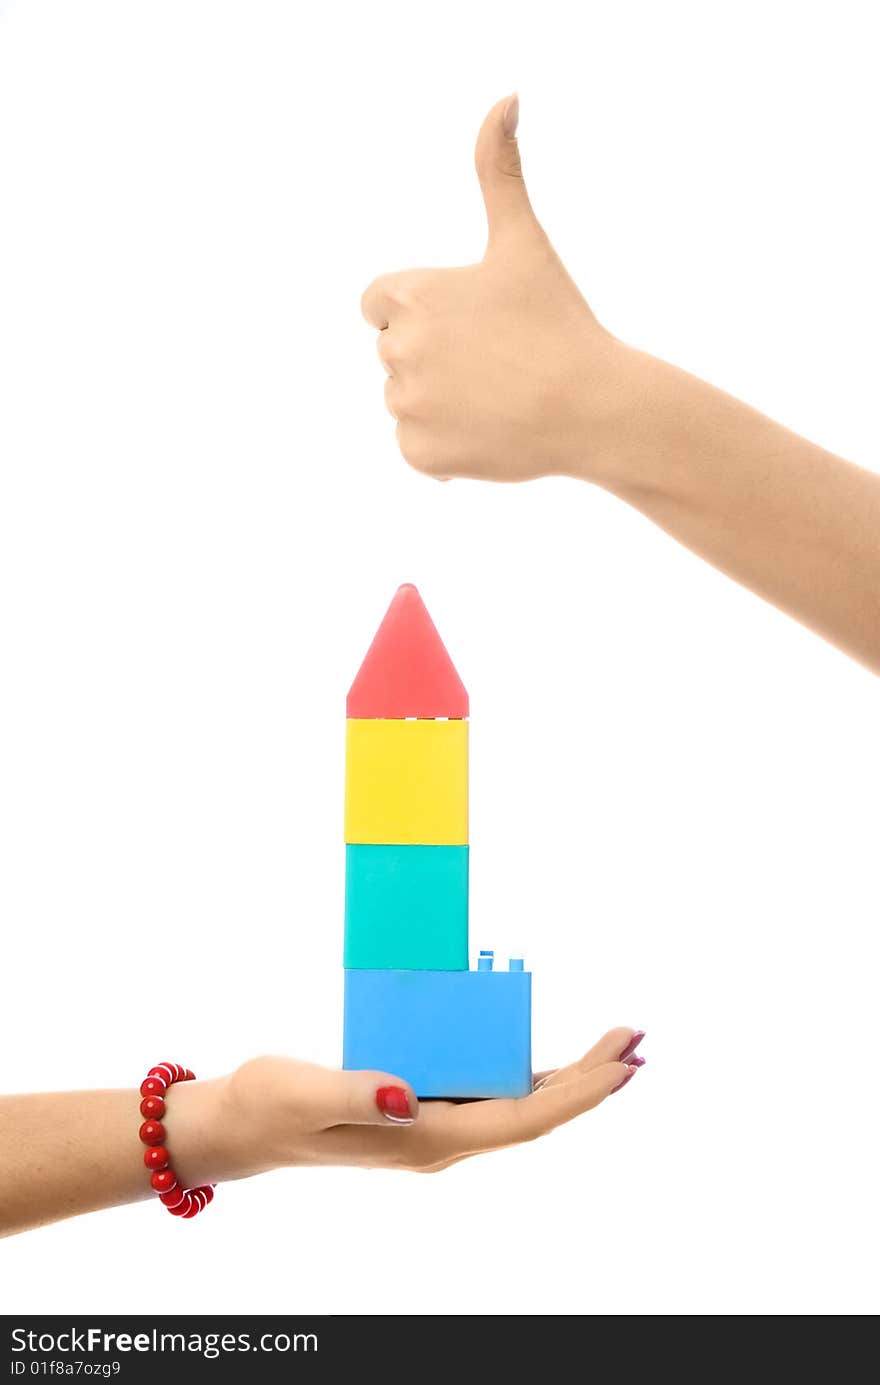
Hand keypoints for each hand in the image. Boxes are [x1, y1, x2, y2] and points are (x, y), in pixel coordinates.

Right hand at [171, 1029, 643, 1184]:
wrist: (243, 1125)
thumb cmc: (270, 1106)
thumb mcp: (305, 1093)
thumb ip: (359, 1093)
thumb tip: (411, 1094)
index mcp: (425, 1140)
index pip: (521, 1120)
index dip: (576, 1094)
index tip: (620, 1066)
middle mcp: (441, 1138)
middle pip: (535, 1112)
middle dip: (589, 1079)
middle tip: (636, 1041)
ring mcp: (434, 1125)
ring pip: (519, 1104)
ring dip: (569, 1076)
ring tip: (613, 1046)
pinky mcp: (422, 1107)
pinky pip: (491, 1091)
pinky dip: (528, 1070)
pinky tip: (545, 1054)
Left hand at [361, 95, 634, 483]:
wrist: (593, 407)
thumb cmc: (560, 321)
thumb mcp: (523, 240)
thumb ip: (499, 170)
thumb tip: (506, 98)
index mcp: (410, 297)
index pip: (376, 305)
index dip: (418, 312)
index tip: (462, 322)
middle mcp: (398, 351)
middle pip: (394, 354)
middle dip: (435, 357)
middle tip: (495, 361)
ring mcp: (407, 407)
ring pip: (406, 401)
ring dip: (440, 402)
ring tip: (497, 398)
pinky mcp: (420, 455)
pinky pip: (417, 448)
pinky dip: (446, 447)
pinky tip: (490, 432)